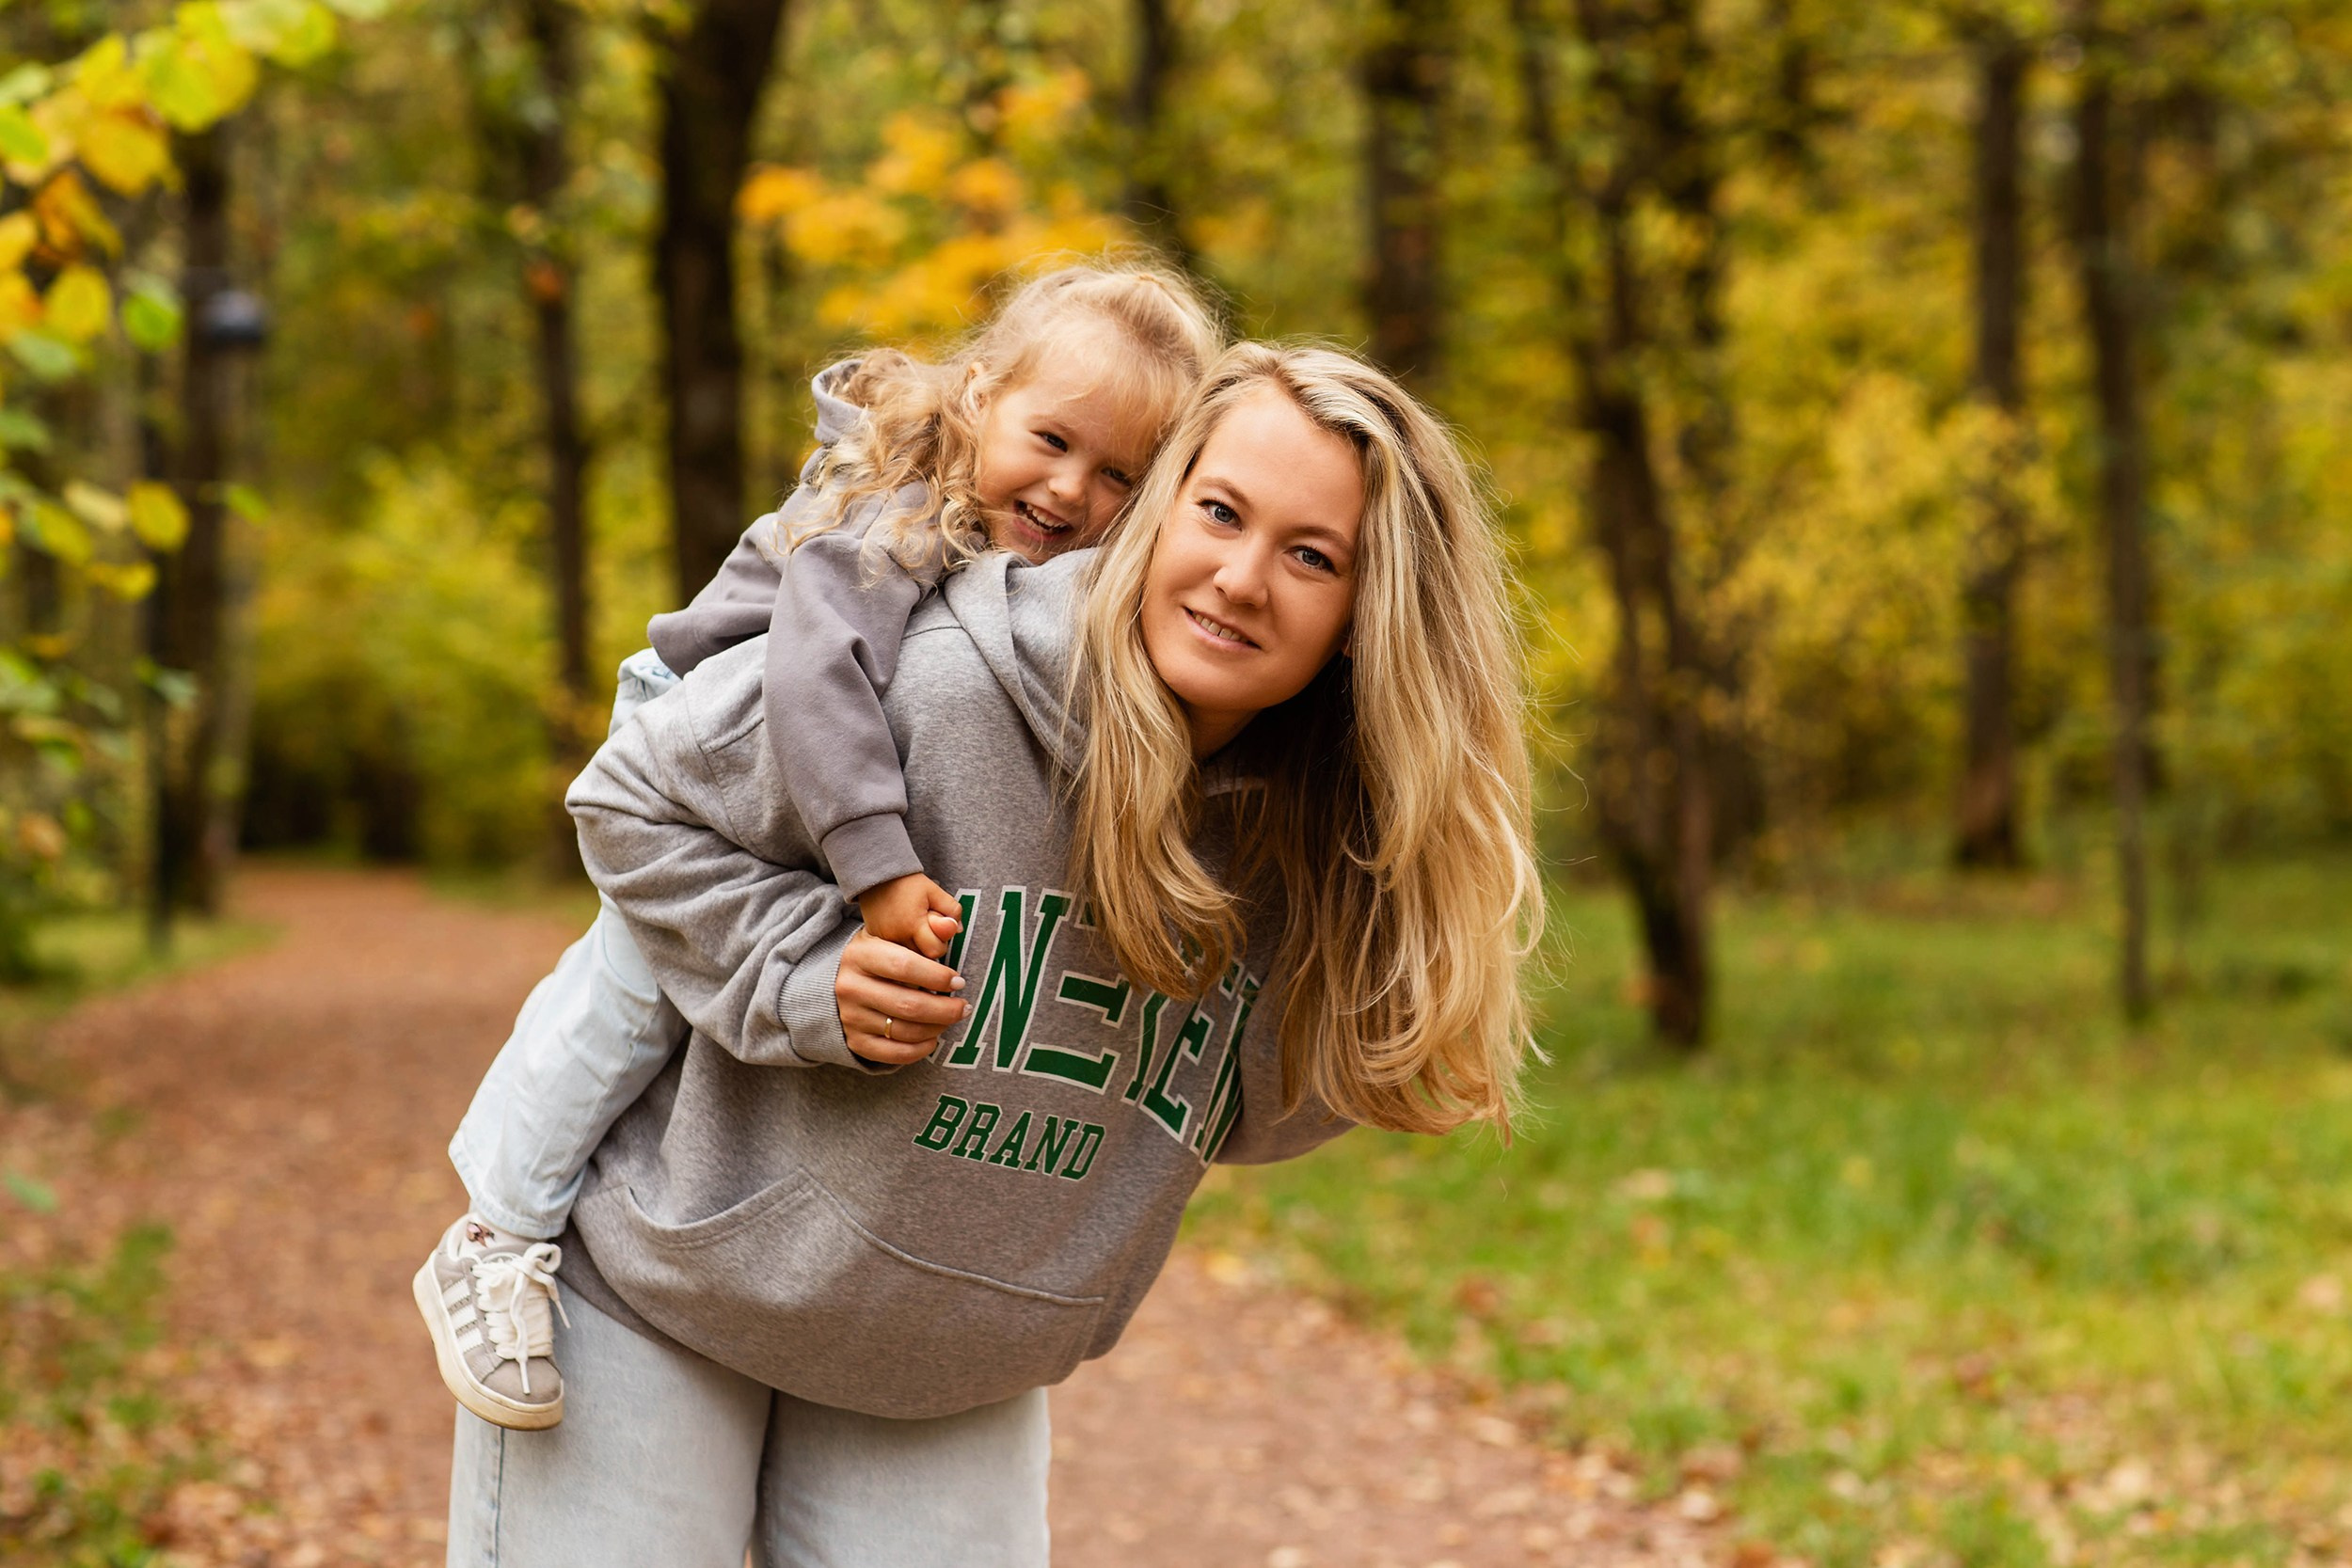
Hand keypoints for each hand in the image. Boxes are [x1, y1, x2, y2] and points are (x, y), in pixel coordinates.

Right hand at [836, 928, 967, 1065]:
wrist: (836, 984)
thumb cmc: (877, 959)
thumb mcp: (889, 940)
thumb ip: (919, 938)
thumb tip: (951, 928)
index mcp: (860, 956)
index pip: (904, 966)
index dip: (937, 976)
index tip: (958, 982)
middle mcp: (851, 988)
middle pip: (908, 1005)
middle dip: (945, 1009)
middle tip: (964, 1007)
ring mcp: (851, 1017)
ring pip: (905, 1031)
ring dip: (936, 1028)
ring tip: (951, 1019)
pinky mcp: (856, 1041)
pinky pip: (894, 1054)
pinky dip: (920, 1049)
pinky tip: (933, 1038)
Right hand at [856, 872, 963, 958]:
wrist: (876, 875)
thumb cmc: (907, 882)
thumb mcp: (934, 891)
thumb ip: (951, 909)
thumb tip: (958, 929)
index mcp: (913, 925)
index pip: (935, 950)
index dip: (941, 941)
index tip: (937, 927)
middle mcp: (896, 936)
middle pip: (922, 956)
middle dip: (928, 944)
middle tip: (925, 925)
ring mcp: (884, 939)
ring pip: (909, 955)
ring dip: (916, 945)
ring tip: (913, 926)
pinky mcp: (875, 939)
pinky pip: (894, 951)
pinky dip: (903, 944)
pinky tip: (903, 929)